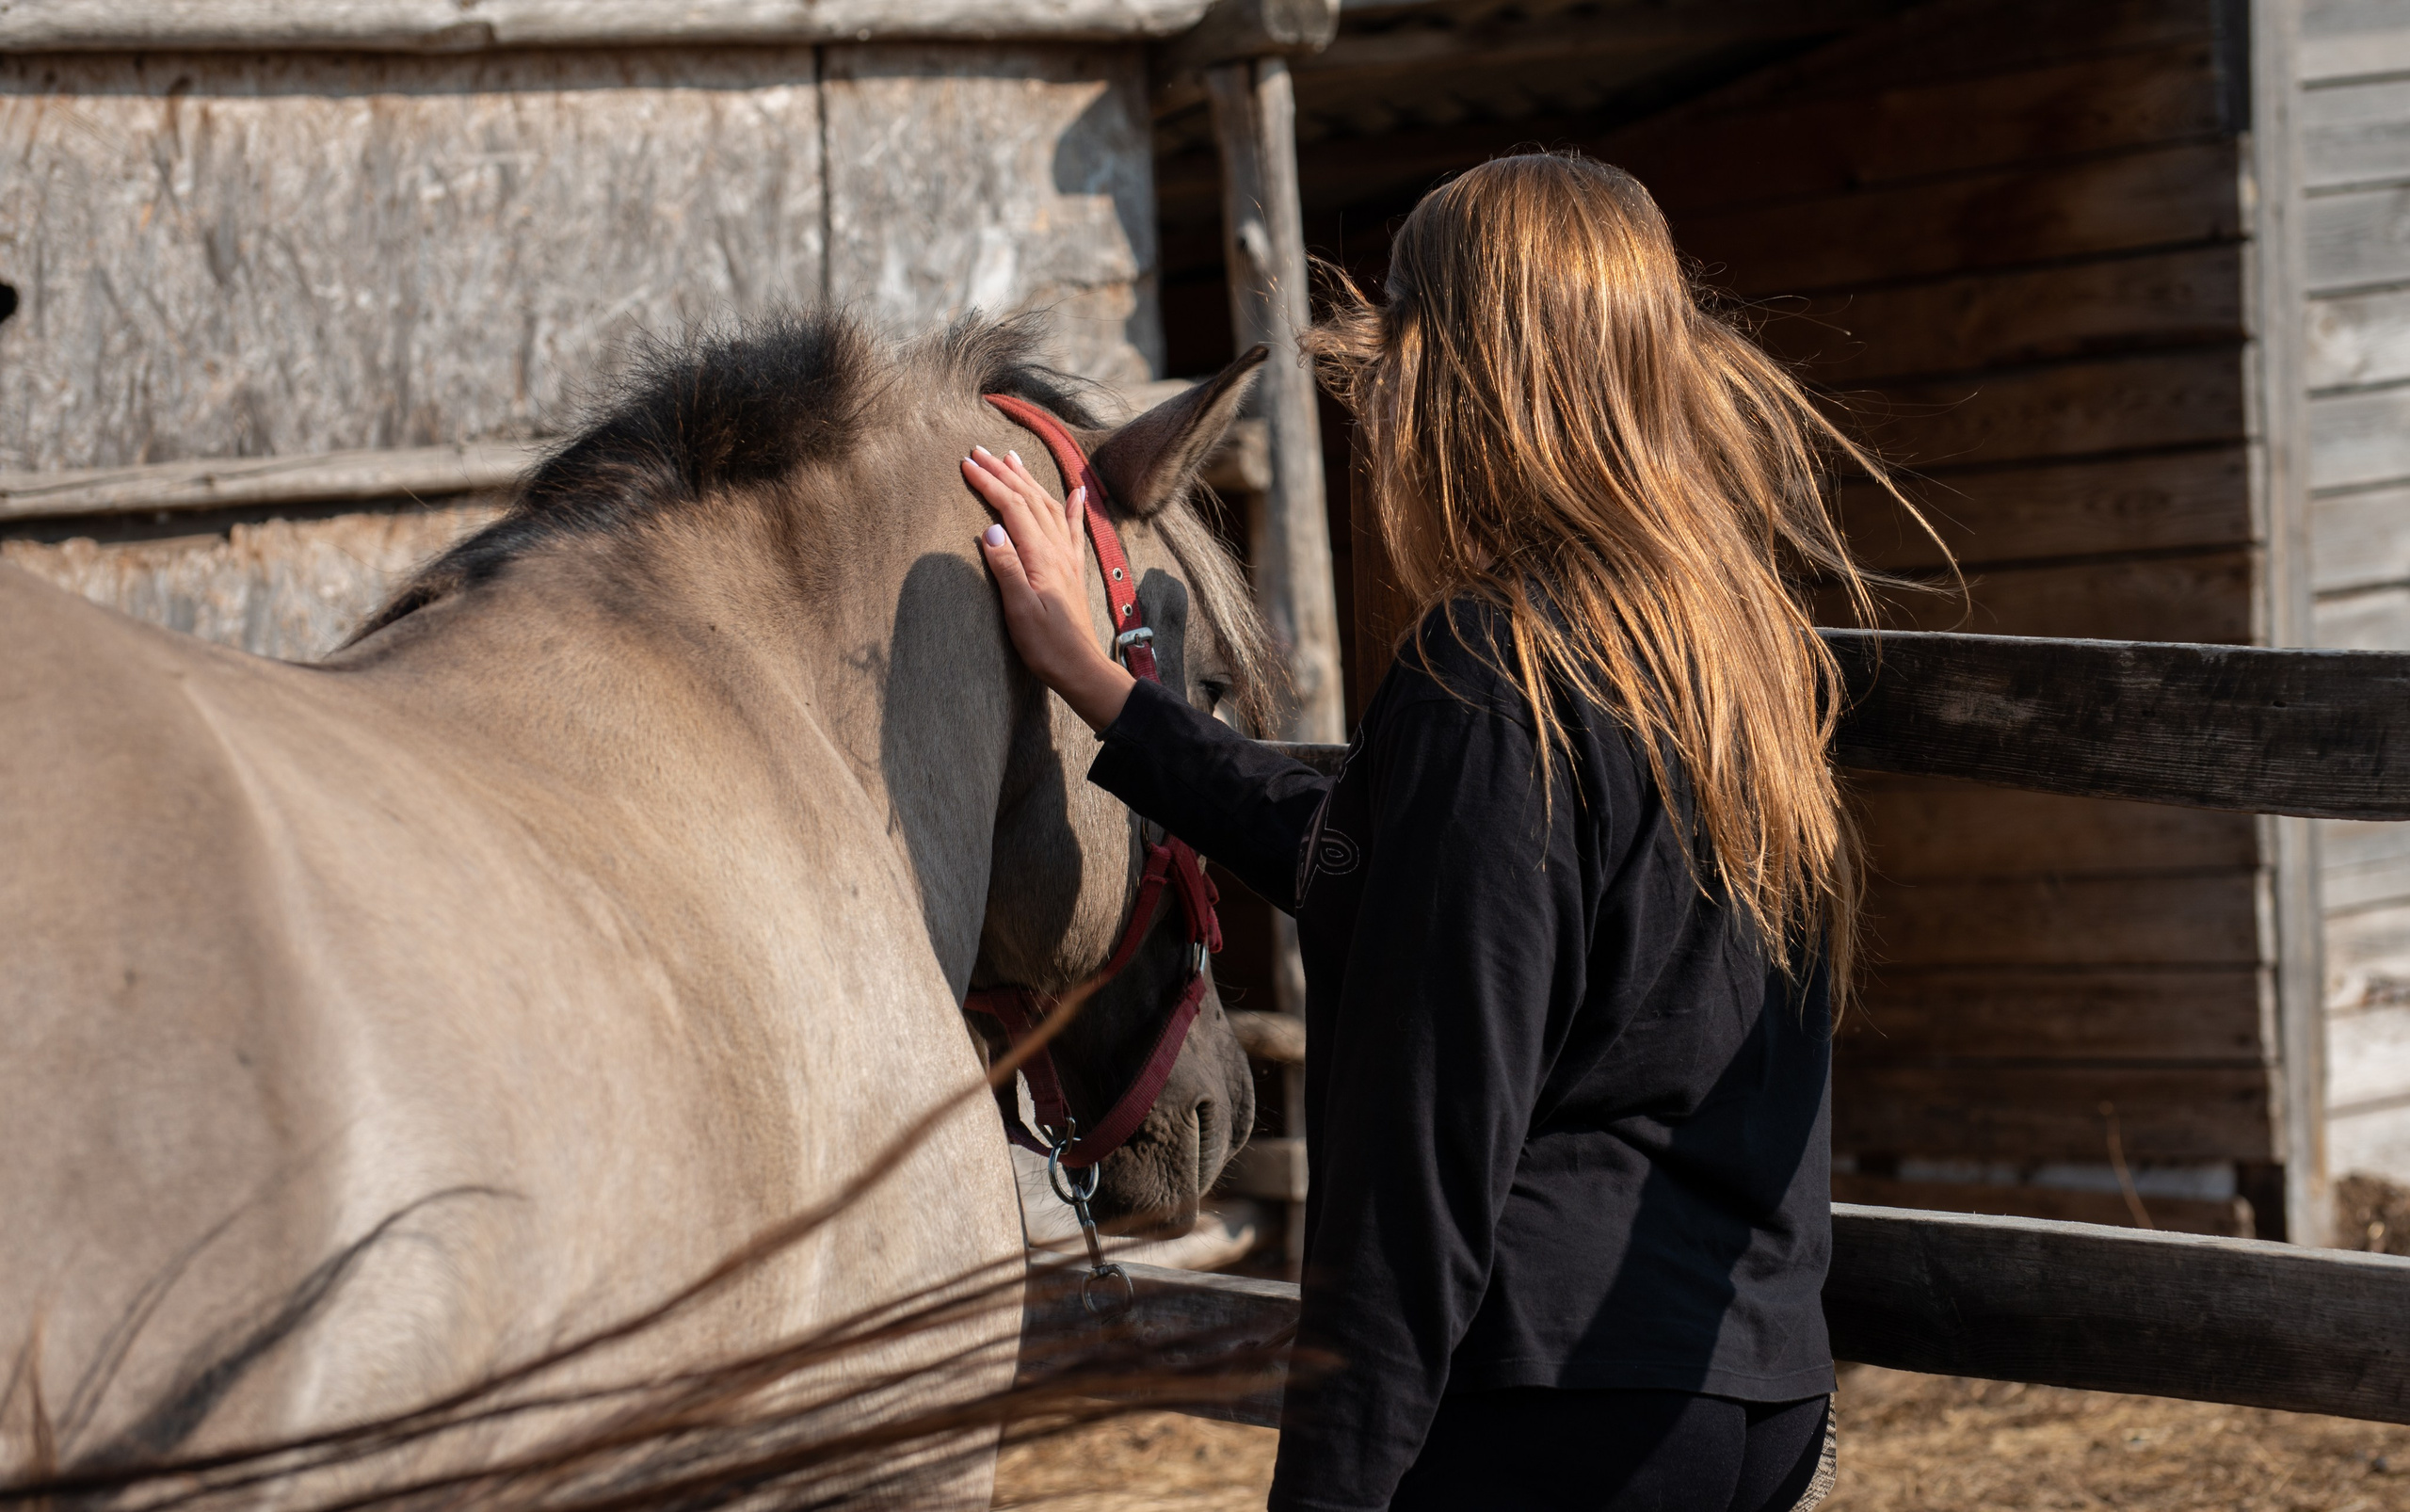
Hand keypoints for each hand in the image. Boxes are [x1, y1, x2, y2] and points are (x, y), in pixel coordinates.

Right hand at [964, 445, 1136, 731]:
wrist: (1080, 668)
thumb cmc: (1046, 646)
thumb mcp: (1019, 610)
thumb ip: (1007, 567)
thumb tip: (991, 528)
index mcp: (1040, 557)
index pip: (1011, 508)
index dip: (988, 482)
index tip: (965, 463)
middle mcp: (1058, 551)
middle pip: (1029, 500)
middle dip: (1003, 472)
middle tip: (979, 450)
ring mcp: (1068, 559)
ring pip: (1049, 506)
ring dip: (1030, 481)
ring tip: (1013, 459)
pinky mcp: (1073, 571)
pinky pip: (1074, 529)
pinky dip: (1073, 506)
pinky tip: (1077, 492)